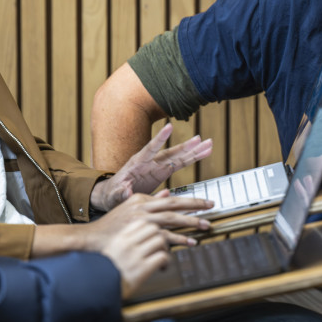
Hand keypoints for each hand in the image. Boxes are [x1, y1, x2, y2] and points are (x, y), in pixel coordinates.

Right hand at [30, 191, 212, 257]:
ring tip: (205, 226)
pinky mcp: (140, 234)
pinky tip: (190, 242)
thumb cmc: (110, 230)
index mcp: (140, 200)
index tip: (203, 203)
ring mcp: (141, 221)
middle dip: (195, 206)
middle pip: (174, 204)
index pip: (170, 198)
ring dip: (191, 223)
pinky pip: (165, 236)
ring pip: (172, 218)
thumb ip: (149, 201)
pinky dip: (179, 239)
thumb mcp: (129, 210)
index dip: (189, 200)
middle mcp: (142, 207)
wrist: (92, 242)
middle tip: (211, 207)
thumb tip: (167, 194)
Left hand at [91, 123, 212, 210]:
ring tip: (208, 144)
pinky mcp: (163, 171)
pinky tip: (204, 153)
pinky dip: (193, 159)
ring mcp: (158, 165)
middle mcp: (150, 161)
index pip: (150, 148)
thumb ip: (121, 193)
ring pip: (179, 156)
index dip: (159, 139)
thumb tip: (126, 191)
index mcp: (137, 163)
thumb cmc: (112, 193)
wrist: (114, 194)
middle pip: (170, 152)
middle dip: (185, 146)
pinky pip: (181, 164)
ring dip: (194, 151)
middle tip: (200, 139)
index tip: (169, 127)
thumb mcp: (114, 195)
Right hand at [100, 219, 170, 298]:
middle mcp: (127, 244)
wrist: (98, 290)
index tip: (152, 236)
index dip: (150, 228)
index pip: (141, 222)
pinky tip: (162, 268)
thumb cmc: (104, 273)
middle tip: (159, 246)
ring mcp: (135, 255)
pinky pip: (162, 256)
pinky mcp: (143, 269)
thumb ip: (123, 242)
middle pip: (153, 228)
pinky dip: (166, 262)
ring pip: (160, 240)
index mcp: (119, 239)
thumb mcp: (110, 250)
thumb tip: (138, 239)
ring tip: (162, 258)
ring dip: (164, 249)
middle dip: (159, 236)